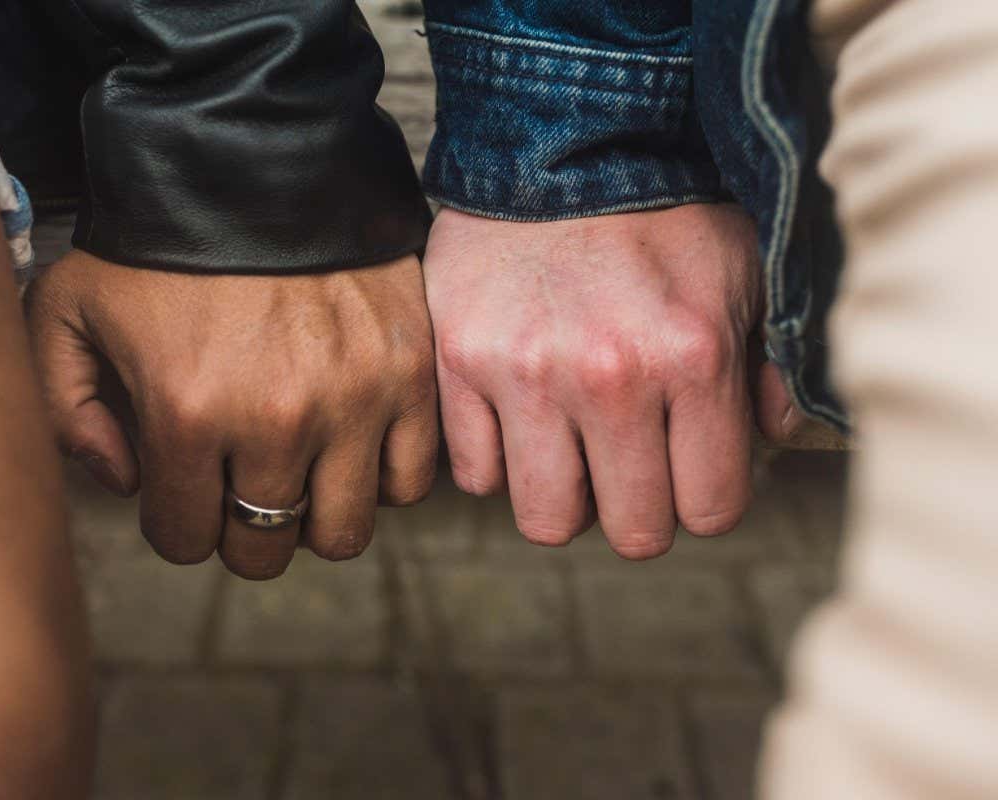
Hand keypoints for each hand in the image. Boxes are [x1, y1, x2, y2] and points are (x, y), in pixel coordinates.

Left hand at [27, 252, 437, 577]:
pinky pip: (409, 481)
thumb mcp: (65, 308)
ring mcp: (353, 400)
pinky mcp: (407, 375)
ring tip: (296, 473)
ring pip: (341, 531)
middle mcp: (276, 421)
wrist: (256, 154)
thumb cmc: (158, 236)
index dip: (175, 523)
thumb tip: (125, 481)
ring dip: (312, 516)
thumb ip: (61, 409)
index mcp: (187, 413)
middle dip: (240, 531)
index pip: (184, 537)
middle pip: (263, 549)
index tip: (179, 492)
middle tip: (236, 489)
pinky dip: (380, 480)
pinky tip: (351, 446)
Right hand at [423, 204, 760, 557]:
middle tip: (630, 466)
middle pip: (632, 530)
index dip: (704, 501)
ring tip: (571, 450)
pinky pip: (474, 472)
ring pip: (545, 518)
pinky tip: (517, 419)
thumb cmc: (658, 212)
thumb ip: (772, 363)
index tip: (689, 474)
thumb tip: (775, 436)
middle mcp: (608, 377)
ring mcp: (524, 373)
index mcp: (691, 358)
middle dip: (638, 510)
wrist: (553, 142)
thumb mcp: (743, 271)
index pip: (710, 508)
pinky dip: (497, 460)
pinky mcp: (460, 363)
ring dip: (564, 497)